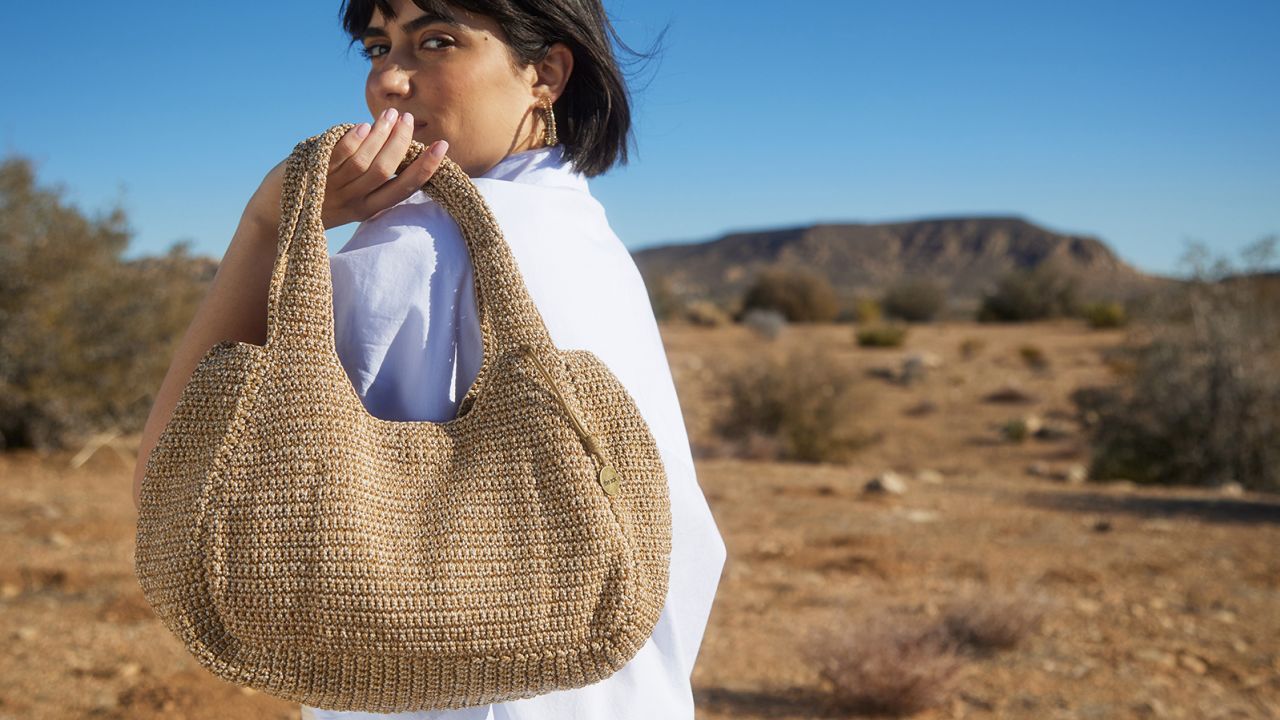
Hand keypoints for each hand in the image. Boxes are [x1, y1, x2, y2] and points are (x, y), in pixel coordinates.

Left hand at [248, 109, 448, 232]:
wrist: (273, 216)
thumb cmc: (315, 200)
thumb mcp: (348, 196)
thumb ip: (368, 176)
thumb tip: (390, 139)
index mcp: (367, 208)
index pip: (403, 188)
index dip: (425, 168)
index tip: (442, 146)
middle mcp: (352, 201)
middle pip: (385, 171)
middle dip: (401, 143)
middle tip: (409, 120)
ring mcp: (332, 189)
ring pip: (364, 162)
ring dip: (380, 135)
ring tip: (390, 115)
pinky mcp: (312, 176)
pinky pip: (336, 158)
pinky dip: (352, 142)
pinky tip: (361, 126)